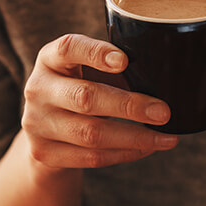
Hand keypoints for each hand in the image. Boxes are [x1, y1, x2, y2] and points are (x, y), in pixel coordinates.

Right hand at [22, 34, 178, 169]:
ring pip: (90, 134)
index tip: (125, 61)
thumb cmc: (84, 86)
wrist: (46, 129)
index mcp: (51, 58)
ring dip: (135, 137)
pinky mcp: (44, 154)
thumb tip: (168, 75)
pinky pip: (91, 157)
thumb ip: (118, 65)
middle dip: (130, 106)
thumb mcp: (91, 68)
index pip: (69, 48)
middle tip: (164, 113)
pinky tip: (148, 148)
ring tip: (168, 138)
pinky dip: (125, 153)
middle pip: (85, 97)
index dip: (96, 53)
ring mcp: (36, 123)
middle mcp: (38, 88)